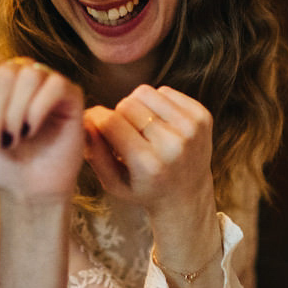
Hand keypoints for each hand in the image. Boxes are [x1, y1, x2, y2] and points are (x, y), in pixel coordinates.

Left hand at [0, 35, 83, 201]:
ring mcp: (47, 82)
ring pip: (28, 76)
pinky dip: (37, 110)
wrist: (26, 191)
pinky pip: (55, 85)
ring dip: (14, 115)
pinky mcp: (71, 95)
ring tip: (13, 140)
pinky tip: (31, 131)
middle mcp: (22, 72)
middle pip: (3, 72)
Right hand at [83, 84, 215, 221]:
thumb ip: (94, 151)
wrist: (187, 196)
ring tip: (141, 127)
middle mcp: (172, 145)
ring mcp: (191, 129)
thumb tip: (85, 118)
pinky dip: (157, 103)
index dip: (97, 118)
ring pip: (145, 92)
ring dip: (137, 106)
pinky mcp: (203, 117)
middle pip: (126, 104)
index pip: (110, 122)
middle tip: (124, 133)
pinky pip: (165, 91)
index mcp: (148, 164)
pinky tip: (159, 123)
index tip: (95, 124)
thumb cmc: (144, 188)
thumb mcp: (112, 182)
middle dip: (118, 115)